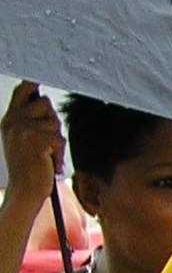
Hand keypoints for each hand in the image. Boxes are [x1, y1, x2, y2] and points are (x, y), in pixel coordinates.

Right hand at [1, 83, 64, 216]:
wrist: (24, 189)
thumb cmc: (27, 168)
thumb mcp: (22, 140)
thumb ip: (29, 120)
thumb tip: (44, 100)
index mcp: (10, 119)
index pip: (22, 91)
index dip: (34, 86)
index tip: (39, 83)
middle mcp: (14, 121)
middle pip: (45, 104)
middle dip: (52, 121)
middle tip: (48, 142)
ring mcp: (24, 129)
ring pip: (54, 122)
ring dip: (57, 140)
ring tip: (47, 155)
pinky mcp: (36, 140)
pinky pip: (59, 139)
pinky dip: (59, 154)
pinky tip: (50, 163)